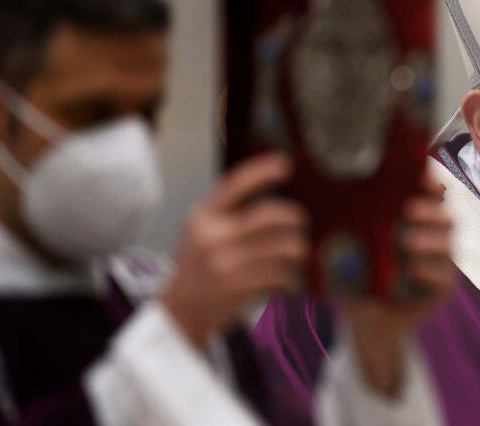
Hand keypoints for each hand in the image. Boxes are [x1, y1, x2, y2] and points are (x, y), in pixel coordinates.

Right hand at [162, 153, 307, 347]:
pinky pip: (283, 274)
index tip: (285, 164)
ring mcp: (226, 261)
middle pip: (270, 215)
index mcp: (203, 216)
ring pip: (285, 246)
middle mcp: (213, 235)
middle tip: (301, 225)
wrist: (178, 313)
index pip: (235, 184)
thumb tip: (274, 203)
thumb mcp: (200, 233)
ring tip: (294, 258)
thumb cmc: (197, 269)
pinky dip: (292, 279)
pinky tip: (288, 282)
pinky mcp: (239, 285)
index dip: (261, 171)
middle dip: (296, 219)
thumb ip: (227, 214)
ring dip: (298, 252)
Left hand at [343, 176, 453, 395]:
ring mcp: (440, 263)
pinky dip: (429, 270)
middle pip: (445, 216)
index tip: (419, 176)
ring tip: (406, 241)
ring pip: (447, 245)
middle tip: (409, 210)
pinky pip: (443, 277)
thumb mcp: (353, 246)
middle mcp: (432, 237)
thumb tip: (320, 198)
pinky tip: (412, 268)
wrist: (368, 318)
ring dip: (429, 241)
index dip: (429, 183)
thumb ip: (348, 226)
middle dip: (430, 211)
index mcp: (415, 219)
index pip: (431, 194)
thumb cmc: (359, 274)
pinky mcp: (440, 288)